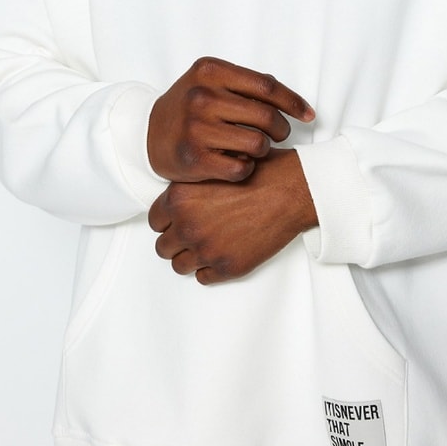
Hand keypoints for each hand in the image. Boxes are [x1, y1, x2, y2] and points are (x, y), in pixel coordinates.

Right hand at [147, 57, 314, 182]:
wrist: (147, 134)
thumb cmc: (189, 107)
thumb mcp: (211, 83)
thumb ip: (248, 86)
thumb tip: (295, 103)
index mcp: (209, 71)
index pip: (267, 86)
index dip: (293, 102)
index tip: (308, 115)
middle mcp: (201, 96)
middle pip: (266, 116)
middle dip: (281, 129)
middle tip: (279, 135)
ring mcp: (195, 128)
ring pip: (258, 144)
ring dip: (264, 150)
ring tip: (255, 148)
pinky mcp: (193, 159)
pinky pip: (242, 168)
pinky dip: (247, 168)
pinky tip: (239, 162)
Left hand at [147, 149, 317, 283]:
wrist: (291, 191)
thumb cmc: (260, 174)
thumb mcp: (217, 167)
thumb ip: (192, 186)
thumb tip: (181, 199)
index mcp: (180, 199)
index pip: (155, 221)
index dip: (168, 221)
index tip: (178, 221)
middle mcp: (187, 226)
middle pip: (163, 246)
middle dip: (176, 241)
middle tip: (193, 235)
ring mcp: (206, 250)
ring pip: (179, 266)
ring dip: (190, 258)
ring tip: (206, 247)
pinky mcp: (226, 267)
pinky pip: (203, 278)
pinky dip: (209, 269)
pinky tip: (221, 255)